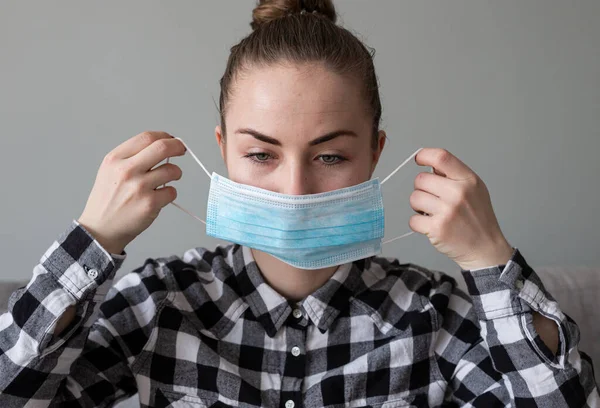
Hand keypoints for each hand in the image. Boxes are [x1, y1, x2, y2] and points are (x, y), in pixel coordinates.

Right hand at [77, 131, 185, 253]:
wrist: (100, 229)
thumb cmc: (109, 199)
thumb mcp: (110, 170)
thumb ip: (132, 156)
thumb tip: (162, 144)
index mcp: (115, 159)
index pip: (147, 137)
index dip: (164, 136)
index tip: (172, 140)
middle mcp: (127, 170)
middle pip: (162, 147)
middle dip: (178, 146)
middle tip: (182, 150)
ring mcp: (139, 187)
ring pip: (172, 170)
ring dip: (175, 173)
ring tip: (167, 179)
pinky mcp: (150, 204)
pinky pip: (172, 191)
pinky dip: (169, 193)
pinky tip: (159, 197)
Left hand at [409, 148, 512, 269]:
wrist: (485, 248)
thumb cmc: (478, 219)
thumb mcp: (475, 190)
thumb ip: (454, 176)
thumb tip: (430, 165)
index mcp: (468, 180)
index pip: (441, 157)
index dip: (425, 155)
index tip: (419, 159)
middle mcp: (458, 193)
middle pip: (420, 179)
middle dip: (422, 189)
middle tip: (433, 200)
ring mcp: (447, 211)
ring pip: (414, 198)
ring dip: (418, 206)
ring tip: (432, 213)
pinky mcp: (437, 228)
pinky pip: (413, 220)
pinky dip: (418, 224)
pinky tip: (431, 225)